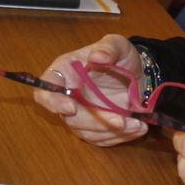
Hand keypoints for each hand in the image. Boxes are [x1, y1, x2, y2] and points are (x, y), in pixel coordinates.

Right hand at [30, 34, 148, 146]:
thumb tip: (97, 56)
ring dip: (111, 132)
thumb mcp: (118, 45)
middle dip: (96, 122)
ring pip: (86, 132)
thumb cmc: (122, 57)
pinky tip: (137, 128)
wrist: (139, 74)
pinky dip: (119, 138)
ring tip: (138, 125)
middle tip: (122, 121)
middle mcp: (68, 96)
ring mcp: (80, 114)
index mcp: (66, 71)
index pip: (45, 90)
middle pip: (69, 117)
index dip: (53, 102)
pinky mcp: (94, 128)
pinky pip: (100, 139)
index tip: (72, 108)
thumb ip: (108, 48)